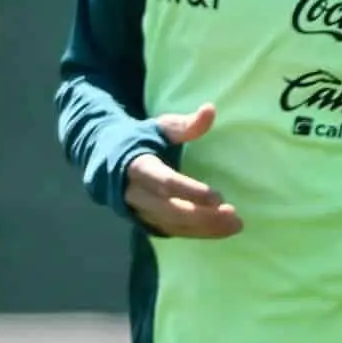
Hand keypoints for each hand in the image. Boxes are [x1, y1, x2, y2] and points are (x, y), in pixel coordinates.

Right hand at [121, 106, 241, 238]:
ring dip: (204, 228)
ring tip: (235, 225)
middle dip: (202, 216)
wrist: (106, 158)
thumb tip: (210, 109)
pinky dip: (197, 233)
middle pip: (170, 210)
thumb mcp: (158, 127)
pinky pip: (172, 232)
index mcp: (137, 167)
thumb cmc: (140, 139)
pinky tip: (221, 230)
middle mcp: (135, 193)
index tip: (218, 197)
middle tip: (233, 215)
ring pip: (172, 225)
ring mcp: (139, 210)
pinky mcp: (145, 221)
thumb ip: (184, 124)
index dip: (190, 192)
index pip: (165, 183)